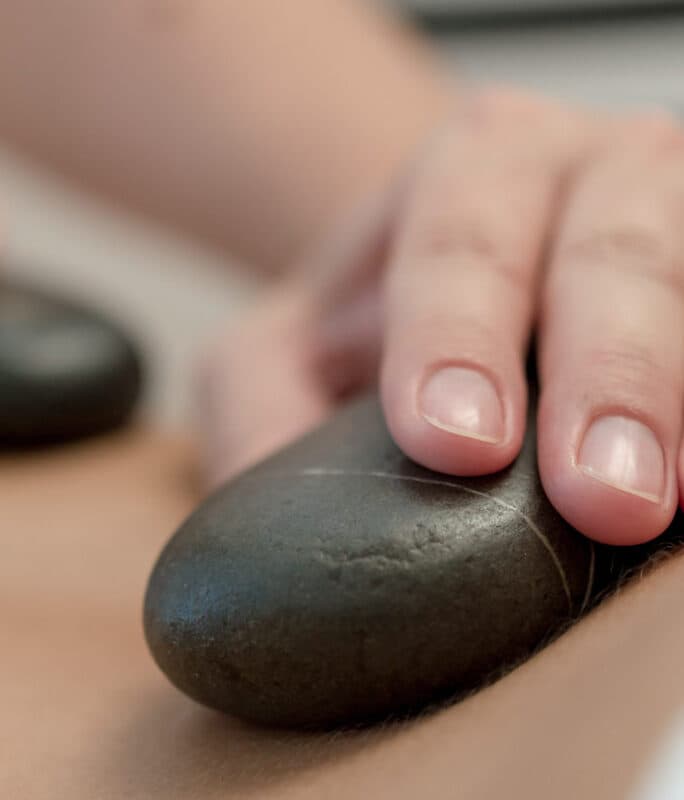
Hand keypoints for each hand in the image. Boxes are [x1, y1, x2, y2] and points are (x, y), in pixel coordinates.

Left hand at [198, 88, 683, 546]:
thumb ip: (258, 419)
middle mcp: (581, 175)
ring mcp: (663, 220)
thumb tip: (266, 546)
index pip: (462, 241)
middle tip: (599, 495)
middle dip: (606, 372)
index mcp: (472, 169)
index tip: (454, 442)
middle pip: (609, 251)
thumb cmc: (381, 323)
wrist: (463, 293)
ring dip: (671, 391)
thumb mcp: (285, 355)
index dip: (458, 335)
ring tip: (658, 504)